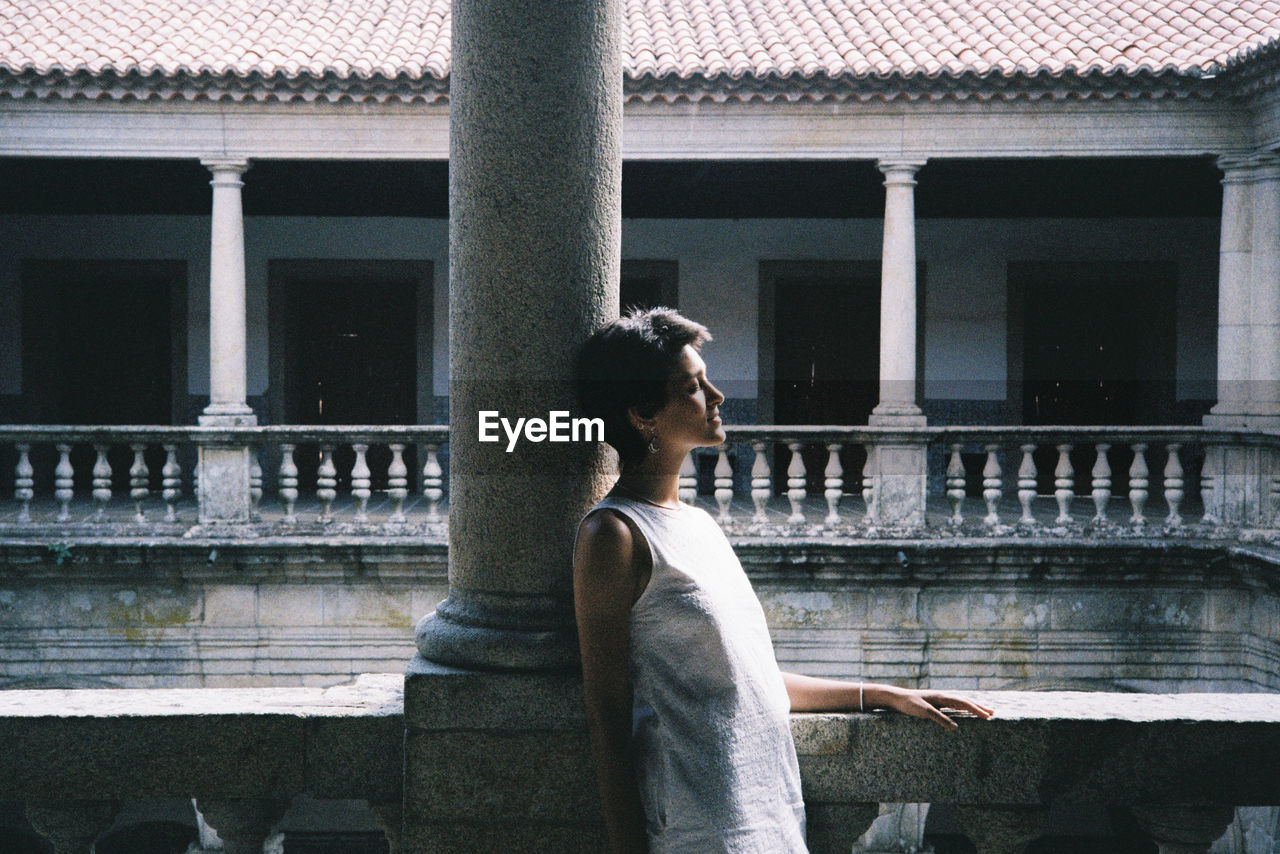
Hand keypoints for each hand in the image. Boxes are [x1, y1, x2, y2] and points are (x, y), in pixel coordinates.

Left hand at [877, 686, 993, 730]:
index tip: (988, 716)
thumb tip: (956, 728)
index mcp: (942, 697)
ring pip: (960, 703)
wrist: (895, 699)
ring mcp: (939, 700)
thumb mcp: (923, 712)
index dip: (976, 709)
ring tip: (983, 712)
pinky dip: (962, 709)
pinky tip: (965, 712)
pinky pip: (953, 706)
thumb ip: (939, 719)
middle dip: (979, 707)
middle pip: (965, 701)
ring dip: (972, 707)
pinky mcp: (934, 705)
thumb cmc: (908, 704)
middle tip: (992, 713)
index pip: (963, 702)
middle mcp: (942, 697)